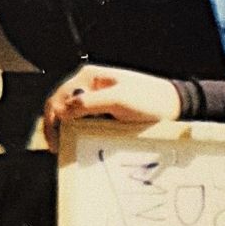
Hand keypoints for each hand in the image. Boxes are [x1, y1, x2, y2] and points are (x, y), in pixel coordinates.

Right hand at [42, 64, 181, 150]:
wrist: (173, 105)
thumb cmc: (150, 100)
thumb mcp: (118, 101)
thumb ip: (89, 104)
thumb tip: (62, 111)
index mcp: (88, 77)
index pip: (58, 98)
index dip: (51, 121)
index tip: (56, 143)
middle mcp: (88, 84)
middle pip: (60, 106)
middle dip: (56, 126)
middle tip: (59, 148)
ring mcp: (95, 96)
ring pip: (71, 114)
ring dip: (66, 129)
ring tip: (67, 147)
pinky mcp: (104, 108)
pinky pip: (84, 119)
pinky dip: (79, 130)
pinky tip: (80, 141)